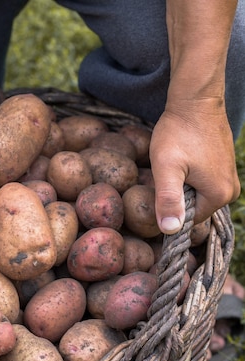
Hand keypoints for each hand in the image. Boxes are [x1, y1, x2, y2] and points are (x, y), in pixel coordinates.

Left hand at [149, 99, 239, 233]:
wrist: (195, 101)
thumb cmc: (178, 133)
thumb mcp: (166, 168)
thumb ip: (168, 199)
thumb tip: (171, 230)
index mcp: (219, 196)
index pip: (186, 220)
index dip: (167, 208)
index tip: (158, 186)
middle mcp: (231, 190)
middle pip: (192, 207)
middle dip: (174, 195)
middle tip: (165, 171)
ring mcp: (229, 177)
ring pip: (195, 193)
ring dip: (180, 183)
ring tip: (174, 163)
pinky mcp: (224, 166)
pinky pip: (201, 181)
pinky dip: (187, 174)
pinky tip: (181, 158)